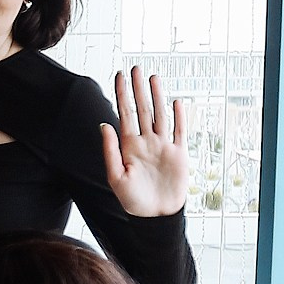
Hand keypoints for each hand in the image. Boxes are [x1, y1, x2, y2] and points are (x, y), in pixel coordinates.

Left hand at [101, 66, 188, 215]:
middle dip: (138, 89)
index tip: (119, 76)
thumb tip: (104, 124)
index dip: (122, 95)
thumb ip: (110, 149)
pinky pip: (179, 131)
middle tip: (136, 68)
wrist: (155, 216)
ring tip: (154, 78)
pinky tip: (175, 102)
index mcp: (129, 145)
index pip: (125, 113)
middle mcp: (146, 142)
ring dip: (157, 96)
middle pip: (143, 109)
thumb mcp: (115, 175)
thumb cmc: (132, 199)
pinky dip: (179, 117)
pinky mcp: (179, 154)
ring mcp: (163, 146)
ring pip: (160, 116)